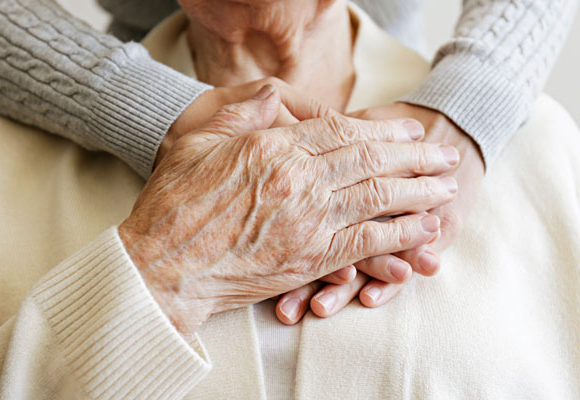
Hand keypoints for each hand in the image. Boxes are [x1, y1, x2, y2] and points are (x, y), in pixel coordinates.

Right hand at [119, 85, 458, 336]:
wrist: (162, 267)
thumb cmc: (173, 203)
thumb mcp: (197, 138)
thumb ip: (243, 113)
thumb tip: (279, 99)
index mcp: (273, 145)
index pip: (343, 130)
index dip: (383, 131)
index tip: (409, 131)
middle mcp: (299, 179)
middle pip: (371, 161)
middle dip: (415, 157)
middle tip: (444, 154)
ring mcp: (308, 220)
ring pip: (379, 198)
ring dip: (419, 191)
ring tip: (448, 188)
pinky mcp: (310, 258)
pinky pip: (367, 242)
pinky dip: (401, 234)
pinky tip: (425, 230)